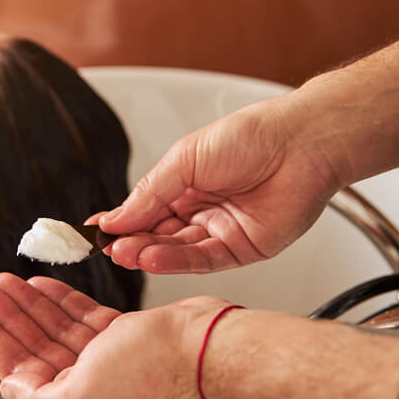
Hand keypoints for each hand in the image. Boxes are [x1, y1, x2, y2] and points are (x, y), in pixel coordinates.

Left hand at [0, 273, 227, 398]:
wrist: (202, 345)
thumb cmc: (152, 371)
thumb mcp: (80, 396)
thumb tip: (10, 388)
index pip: (18, 372)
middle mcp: (88, 387)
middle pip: (32, 347)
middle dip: (3, 318)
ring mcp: (106, 361)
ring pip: (53, 329)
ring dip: (26, 305)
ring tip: (1, 282)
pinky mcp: (123, 336)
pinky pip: (80, 316)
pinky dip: (59, 300)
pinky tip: (40, 286)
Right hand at [96, 97, 342, 272]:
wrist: (301, 144)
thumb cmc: (252, 137)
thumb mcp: (185, 158)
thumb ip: (150, 192)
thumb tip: (116, 216)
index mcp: (185, 183)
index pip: (144, 210)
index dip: (121, 222)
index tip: (97, 232)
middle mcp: (201, 210)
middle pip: (158, 234)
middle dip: (133, 241)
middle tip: (110, 247)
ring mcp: (220, 231)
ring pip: (177, 251)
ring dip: (150, 254)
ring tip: (126, 253)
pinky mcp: (241, 249)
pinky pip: (203, 260)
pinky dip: (176, 262)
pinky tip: (153, 258)